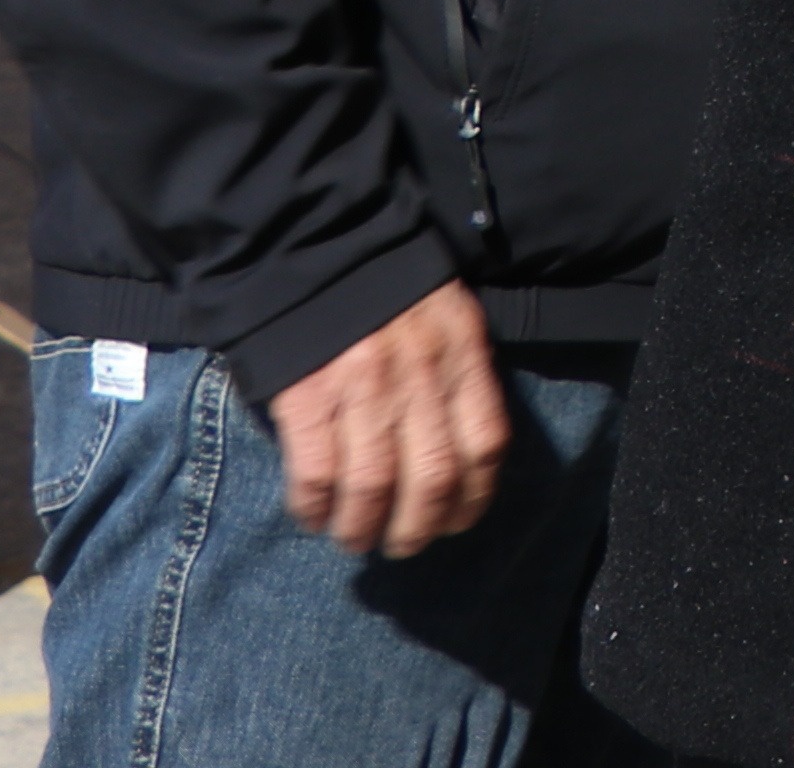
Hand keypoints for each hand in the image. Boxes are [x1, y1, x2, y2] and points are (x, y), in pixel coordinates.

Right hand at [264, 278, 504, 557]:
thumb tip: (465, 452)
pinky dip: (315, 507)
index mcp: (462, 355)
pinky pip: (317, 472)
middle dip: (419, 528)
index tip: (458, 522)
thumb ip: (460, 376)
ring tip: (356, 540)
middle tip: (402, 545)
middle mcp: (419, 377)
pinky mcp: (308, 398)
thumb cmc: (390, 292)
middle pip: (433, 478)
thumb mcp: (449, 320)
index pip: (486, 444)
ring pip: (374, 486)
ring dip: (363, 528)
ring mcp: (362, 389)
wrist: (319, 249)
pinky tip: (314, 517)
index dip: (475, 497)